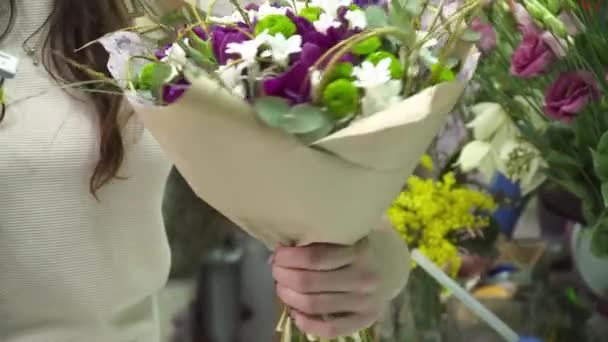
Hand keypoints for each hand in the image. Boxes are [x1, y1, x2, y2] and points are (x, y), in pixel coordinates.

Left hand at [272, 226, 409, 338]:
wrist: (392, 265)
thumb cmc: (359, 245)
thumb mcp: (348, 232)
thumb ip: (322, 236)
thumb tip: (281, 247)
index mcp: (359, 251)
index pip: (314, 257)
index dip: (289, 257)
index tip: (278, 254)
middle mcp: (364, 278)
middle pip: (308, 282)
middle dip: (283, 276)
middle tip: (276, 270)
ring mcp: (365, 302)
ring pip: (314, 305)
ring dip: (288, 297)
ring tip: (281, 287)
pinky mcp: (365, 320)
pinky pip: (330, 329)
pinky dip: (306, 322)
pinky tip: (295, 312)